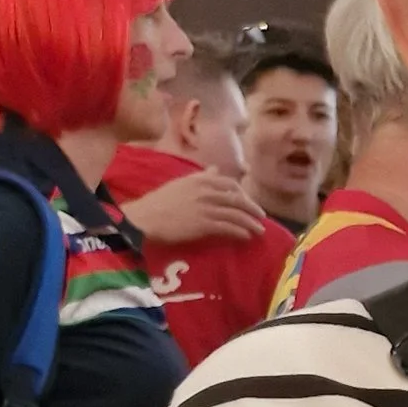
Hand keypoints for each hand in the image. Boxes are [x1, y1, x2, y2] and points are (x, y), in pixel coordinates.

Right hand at [123, 170, 268, 248]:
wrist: (145, 218)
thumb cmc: (159, 202)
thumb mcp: (181, 183)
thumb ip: (201, 177)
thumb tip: (215, 169)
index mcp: (200, 179)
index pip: (229, 184)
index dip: (242, 193)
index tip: (247, 202)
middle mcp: (207, 191)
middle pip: (237, 199)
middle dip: (252, 209)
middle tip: (261, 217)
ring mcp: (207, 207)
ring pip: (236, 214)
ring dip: (251, 223)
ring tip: (260, 230)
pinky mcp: (205, 224)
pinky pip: (229, 227)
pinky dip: (241, 232)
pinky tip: (247, 237)